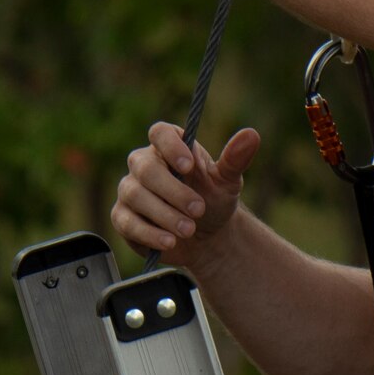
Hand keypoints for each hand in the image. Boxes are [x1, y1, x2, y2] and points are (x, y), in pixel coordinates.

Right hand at [111, 121, 261, 268]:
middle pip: (145, 168)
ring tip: (189, 229)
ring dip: (164, 214)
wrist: (206, 237)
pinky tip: (169, 241)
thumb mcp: (228, 181)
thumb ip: (235, 159)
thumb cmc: (214, 200)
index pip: (159, 133)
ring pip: (135, 195)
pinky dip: (149, 233)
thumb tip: (251, 135)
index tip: (188, 165)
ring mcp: (130, 190)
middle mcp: (143, 163)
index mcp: (168, 145)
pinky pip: (126, 222)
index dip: (170, 147)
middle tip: (198, 209)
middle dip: (172, 190)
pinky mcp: (123, 218)